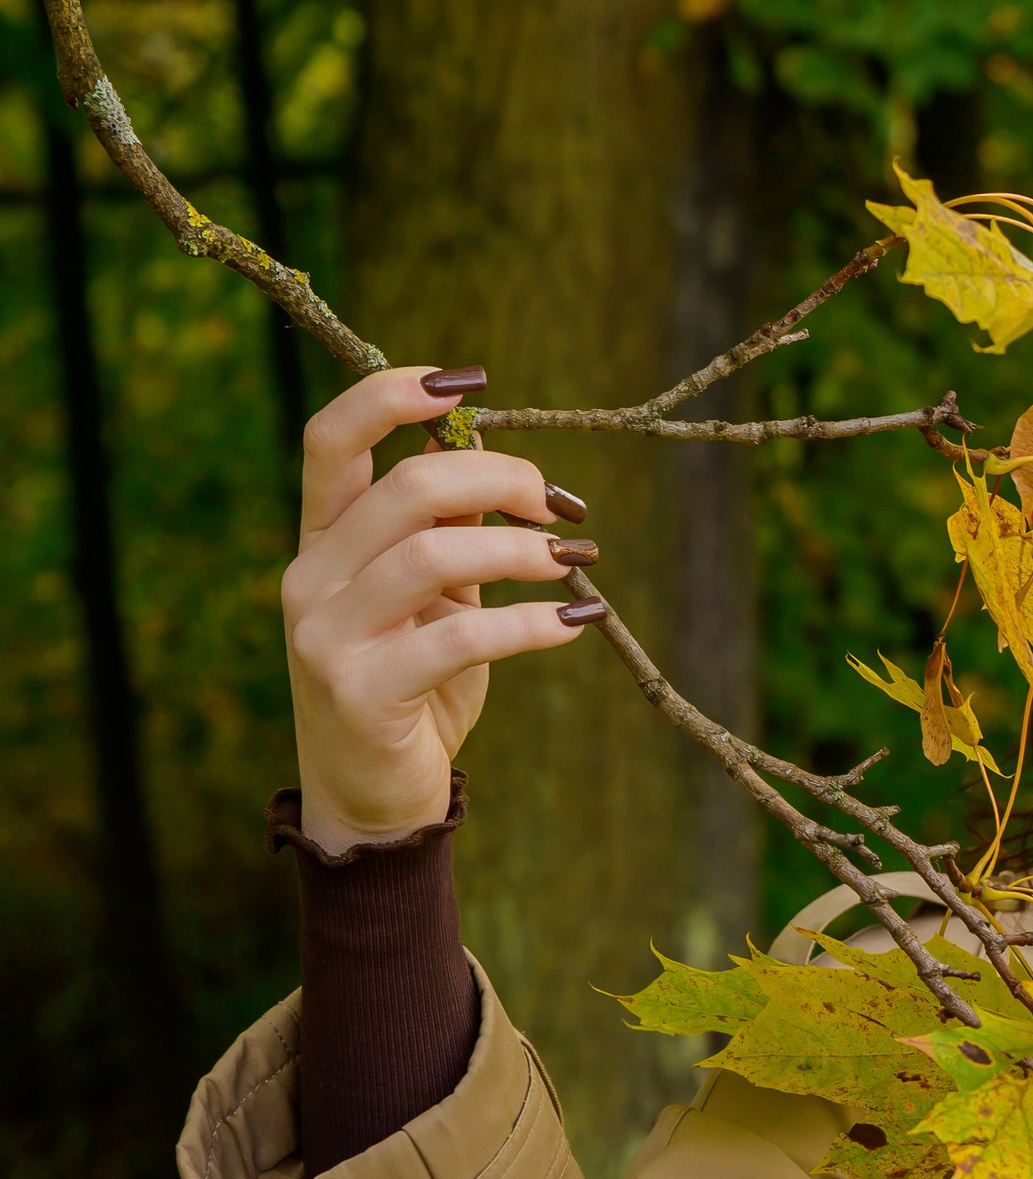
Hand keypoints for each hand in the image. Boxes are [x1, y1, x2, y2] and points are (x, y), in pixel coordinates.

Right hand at [284, 367, 604, 854]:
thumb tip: (481, 445)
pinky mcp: (359, 691)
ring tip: (572, 562)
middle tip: (559, 505)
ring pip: (434, 553)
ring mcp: (324, 635)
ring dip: (522, 550)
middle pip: (407, 487)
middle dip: (501, 480)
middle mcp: (310, 577)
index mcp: (320, 538)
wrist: (376, 796)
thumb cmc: (415, 682)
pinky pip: (460, 635)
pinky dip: (533, 621)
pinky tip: (576, 619)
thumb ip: (446, 526)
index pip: (330, 438)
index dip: (394, 394)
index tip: (469, 382)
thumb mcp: (433, 595)